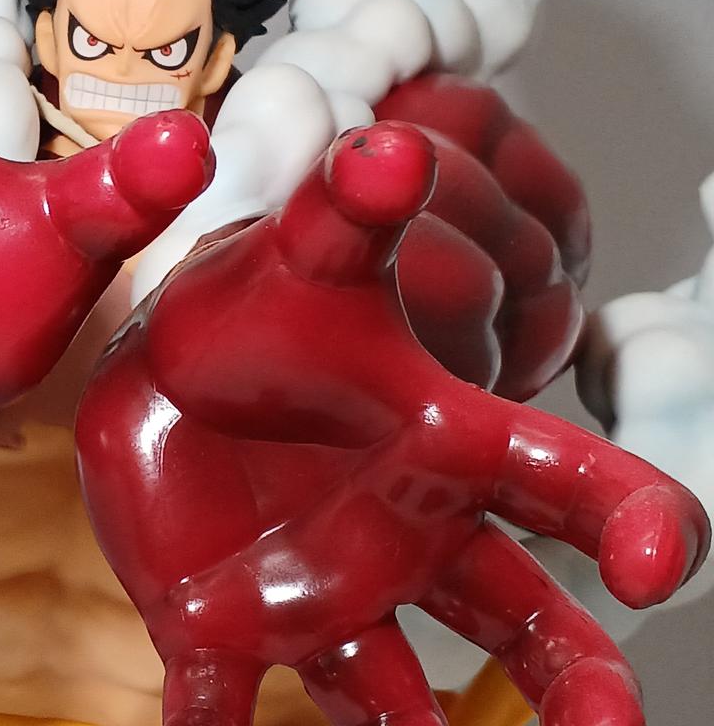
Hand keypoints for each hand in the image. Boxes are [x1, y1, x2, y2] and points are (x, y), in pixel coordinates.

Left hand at [76, 122, 707, 725]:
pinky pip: (227, 701)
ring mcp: (319, 585)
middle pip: (519, 616)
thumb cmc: (258, 299)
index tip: (653, 558)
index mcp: (439, 439)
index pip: (560, 478)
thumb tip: (382, 149)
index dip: (626, 515)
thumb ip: (345, 213)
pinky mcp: (223, 621)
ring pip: (397, 689)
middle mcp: (402, 528)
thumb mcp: (302, 253)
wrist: (164, 354)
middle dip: (574, 675)